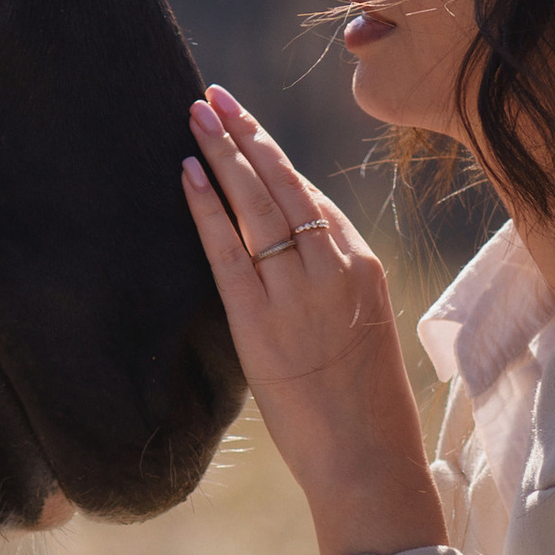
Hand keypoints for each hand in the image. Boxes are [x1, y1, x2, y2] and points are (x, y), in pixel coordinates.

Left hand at [182, 87, 444, 554]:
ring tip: (194, 116)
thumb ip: (329, 287)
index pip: (310, 195)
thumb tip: (287, 261)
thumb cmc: (364, 407)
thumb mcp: (360, 329)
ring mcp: (297, 291)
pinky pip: (228, 251)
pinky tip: (186, 173)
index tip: (245, 125)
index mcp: (359, 265)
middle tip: (212, 96)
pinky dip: (206, 207)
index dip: (273, 156)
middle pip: (282, 183)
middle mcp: (332, 266)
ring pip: (255, 203)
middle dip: (244, 134)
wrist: (368, 459)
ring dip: (222, 153)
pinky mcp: (261, 321)